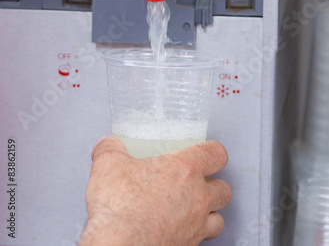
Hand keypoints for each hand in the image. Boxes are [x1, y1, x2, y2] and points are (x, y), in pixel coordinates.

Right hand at [80, 137, 230, 245]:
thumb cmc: (119, 207)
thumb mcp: (107, 165)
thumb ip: (110, 149)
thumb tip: (107, 144)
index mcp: (185, 170)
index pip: (217, 153)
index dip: (213, 151)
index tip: (205, 151)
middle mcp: (197, 198)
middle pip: (224, 188)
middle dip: (214, 184)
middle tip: (196, 182)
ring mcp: (195, 227)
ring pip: (219, 219)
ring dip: (209, 212)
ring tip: (191, 208)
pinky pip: (201, 241)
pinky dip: (194, 234)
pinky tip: (176, 229)